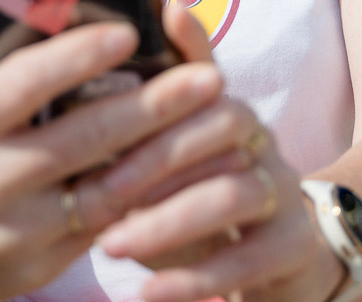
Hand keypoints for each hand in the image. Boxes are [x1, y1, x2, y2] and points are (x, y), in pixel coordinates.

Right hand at [0, 22, 226, 301]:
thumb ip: (15, 86)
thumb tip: (87, 28)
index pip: (24, 84)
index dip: (78, 56)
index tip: (128, 32)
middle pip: (81, 139)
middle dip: (153, 108)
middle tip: (207, 78)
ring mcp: (11, 232)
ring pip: (103, 191)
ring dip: (164, 157)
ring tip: (211, 124)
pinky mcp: (33, 269)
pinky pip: (100, 229)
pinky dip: (143, 199)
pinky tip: (182, 173)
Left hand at [94, 7, 342, 301]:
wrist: (272, 262)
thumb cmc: (196, 204)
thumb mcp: (164, 169)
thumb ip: (132, 138)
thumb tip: (66, 119)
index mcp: (227, 110)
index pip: (200, 82)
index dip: (158, 97)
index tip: (104, 116)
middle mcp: (262, 140)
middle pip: (224, 124)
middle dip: (159, 157)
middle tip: (104, 191)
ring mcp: (284, 190)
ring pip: (234, 193)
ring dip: (167, 221)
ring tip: (112, 247)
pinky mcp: (295, 245)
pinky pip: (247, 259)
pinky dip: (194, 278)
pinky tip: (148, 293)